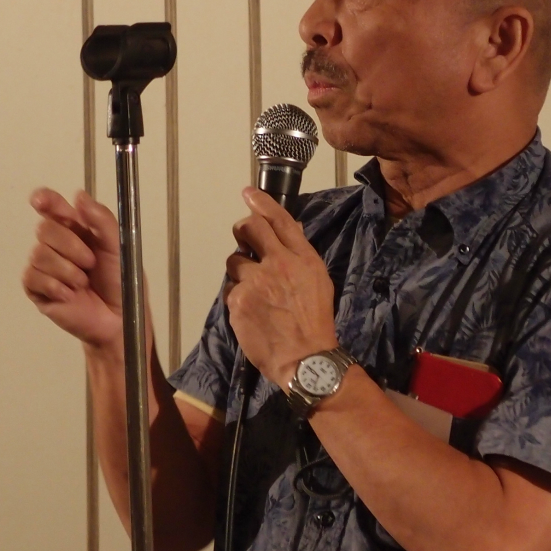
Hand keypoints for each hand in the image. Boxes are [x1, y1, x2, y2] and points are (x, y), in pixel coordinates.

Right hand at [22, 189, 123, 357]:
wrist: (118, 316)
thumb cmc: (121, 280)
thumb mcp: (118, 246)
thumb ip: (101, 220)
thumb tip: (79, 195)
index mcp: (76, 229)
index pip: (53, 208)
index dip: (44, 200)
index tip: (40, 201)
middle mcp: (57, 244)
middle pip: (45, 229)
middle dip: (70, 246)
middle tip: (90, 263)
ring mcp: (44, 267)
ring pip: (39, 254)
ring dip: (67, 270)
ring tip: (83, 283)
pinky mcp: (37, 289)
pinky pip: (33, 277)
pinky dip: (54, 285)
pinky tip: (69, 294)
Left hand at [225, 188, 337, 387]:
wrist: (305, 357)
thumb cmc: (315, 321)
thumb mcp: (318, 281)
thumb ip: (301, 255)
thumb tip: (289, 233)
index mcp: (301, 258)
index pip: (279, 220)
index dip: (262, 203)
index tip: (248, 193)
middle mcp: (277, 264)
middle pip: (249, 229)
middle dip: (243, 230)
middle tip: (246, 240)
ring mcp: (255, 282)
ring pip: (234, 261)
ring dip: (241, 270)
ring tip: (256, 291)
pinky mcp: (238, 301)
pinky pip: (231, 289)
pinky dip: (239, 296)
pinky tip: (252, 311)